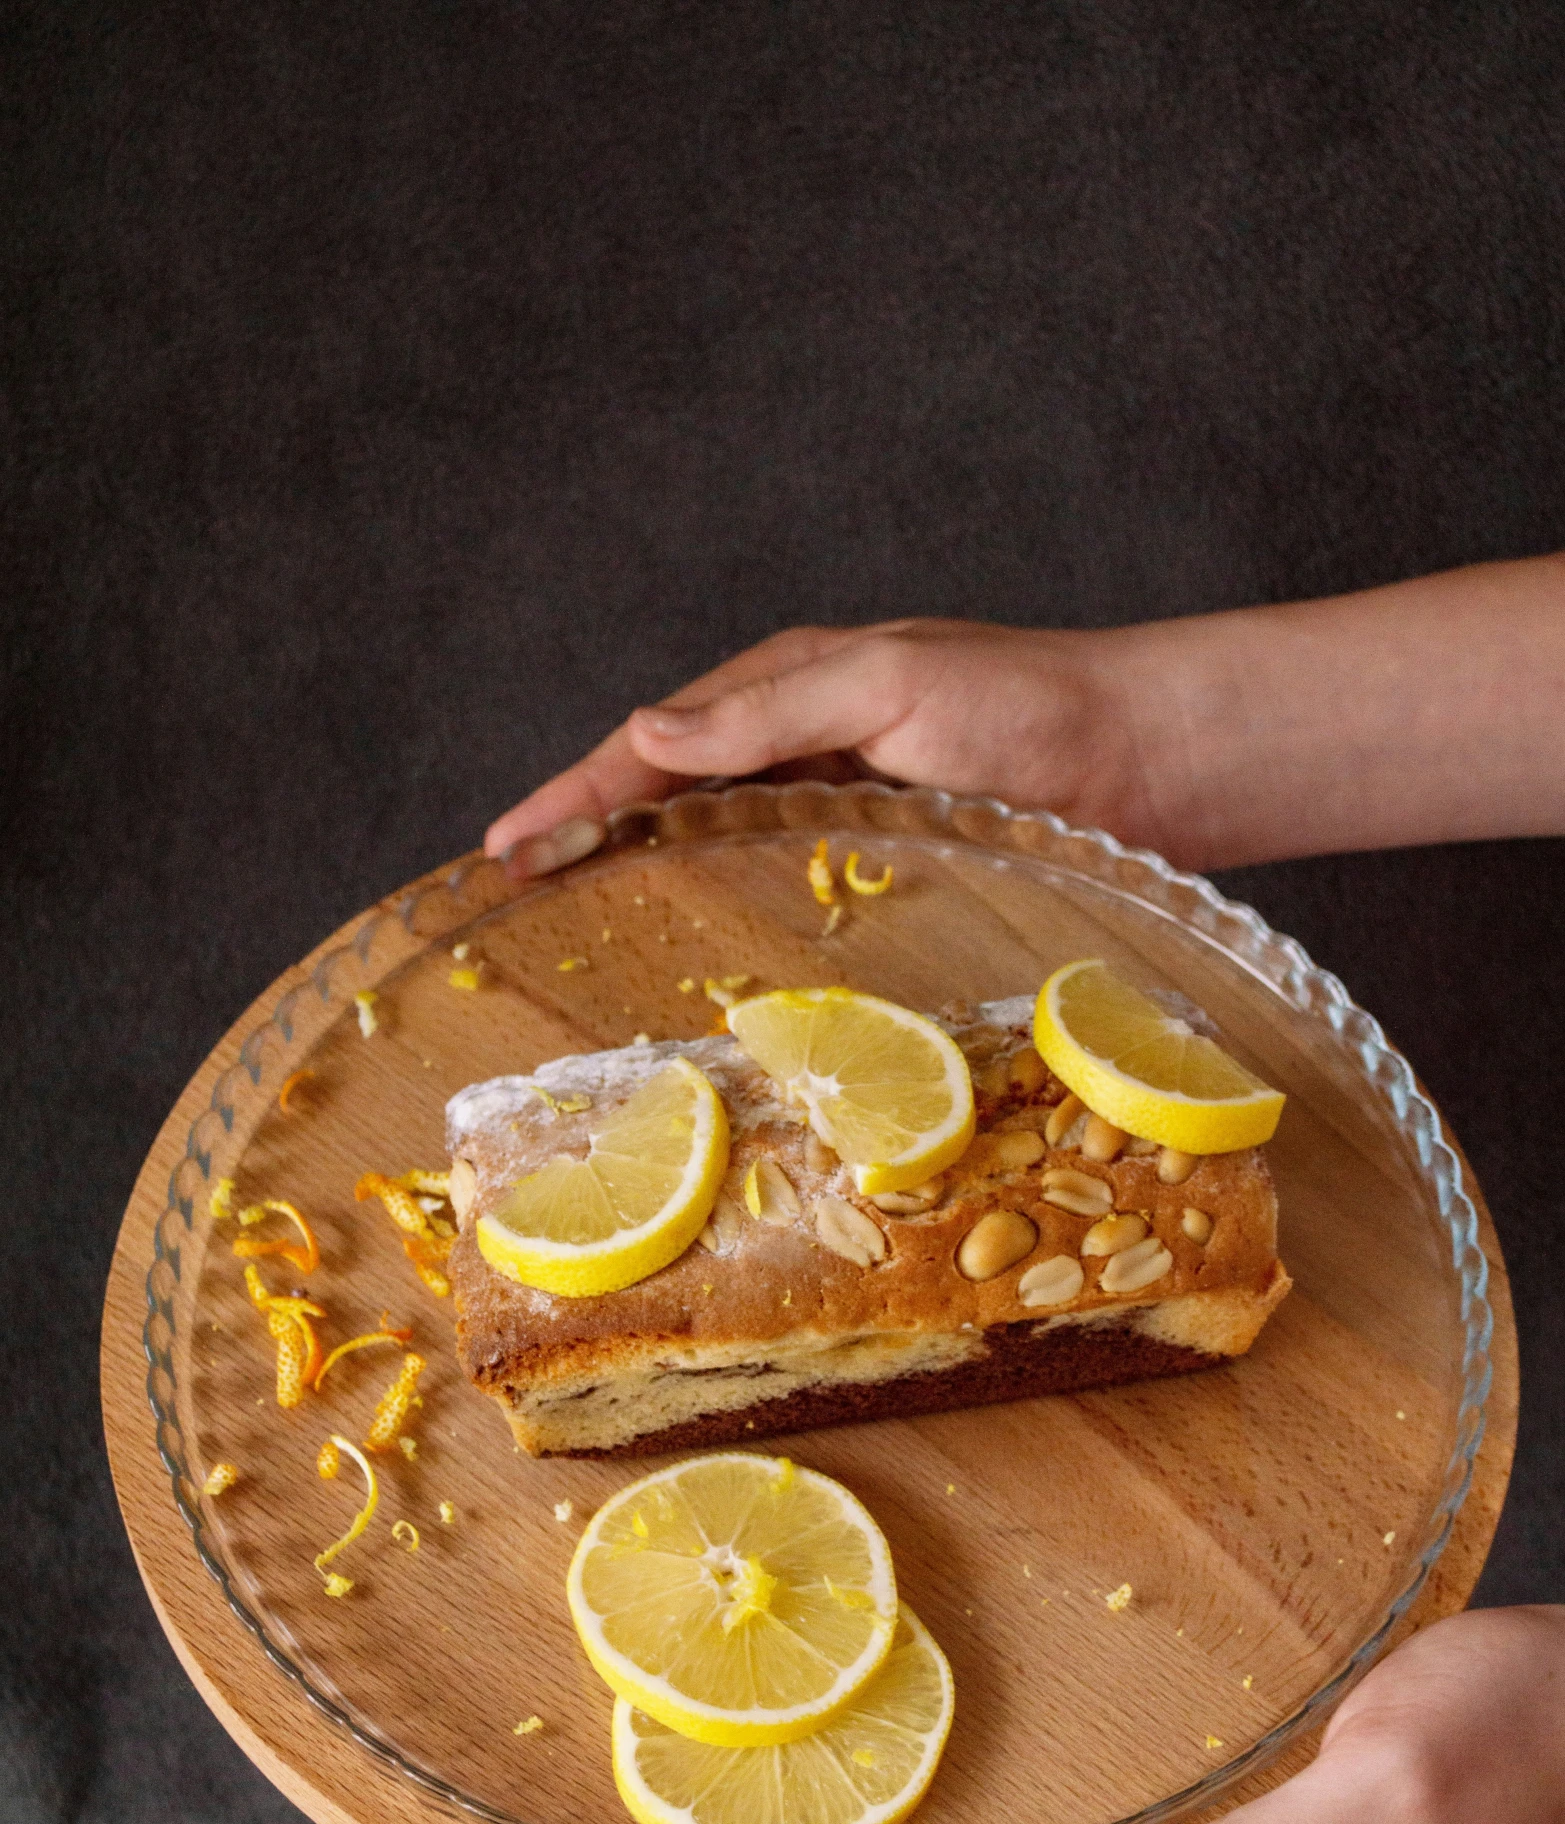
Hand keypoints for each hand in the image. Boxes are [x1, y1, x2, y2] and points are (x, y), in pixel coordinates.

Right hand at [486, 557, 1564, 877]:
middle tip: (505, 900)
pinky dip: (723, 913)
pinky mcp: (885, 861)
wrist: (1151, 762)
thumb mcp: (892, 685)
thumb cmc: (1032, 709)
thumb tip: (644, 729)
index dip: (570, 798)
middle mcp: (804, 746)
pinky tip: (702, 953)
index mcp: (789, 689)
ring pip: (715, 846)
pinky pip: (780, 885)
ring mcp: (842, 806)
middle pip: (665, 795)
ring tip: (571, 933)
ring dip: (643, 881)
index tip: (499, 852)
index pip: (651, 749)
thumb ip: (769, 708)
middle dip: (582, 838)